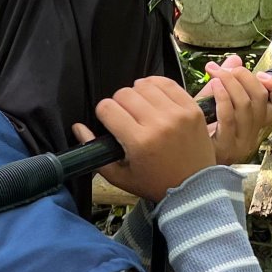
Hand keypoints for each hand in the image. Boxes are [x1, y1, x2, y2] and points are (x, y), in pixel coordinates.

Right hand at [74, 76, 214, 203]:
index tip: (109, 120)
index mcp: (139, 142)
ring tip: (139, 106)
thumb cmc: (155, 184)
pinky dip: (156, 85)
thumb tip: (77, 127)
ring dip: (137, 93)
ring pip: (144, 85)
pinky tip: (153, 96)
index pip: (108, 108)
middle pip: (124, 94)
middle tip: (124, 115)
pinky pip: (167, 83)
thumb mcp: (120, 176)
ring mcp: (177, 114)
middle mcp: (158, 124)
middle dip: (118, 102)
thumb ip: (95, 153)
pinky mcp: (191, 108)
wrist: (194, 188)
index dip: (103, 112)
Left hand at [201, 54, 271, 165]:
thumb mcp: (213, 101)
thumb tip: (234, 59)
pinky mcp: (225, 148)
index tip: (262, 74)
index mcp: (255, 124)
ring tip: (215, 73)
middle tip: (226, 69)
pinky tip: (213, 85)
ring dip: (231, 82)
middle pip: (260, 99)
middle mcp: (252, 136)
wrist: (179, 157)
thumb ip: (226, 81)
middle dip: (244, 76)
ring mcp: (240, 144)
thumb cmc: (196, 130)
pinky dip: (222, 96)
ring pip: (246, 105)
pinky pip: (229, 116)